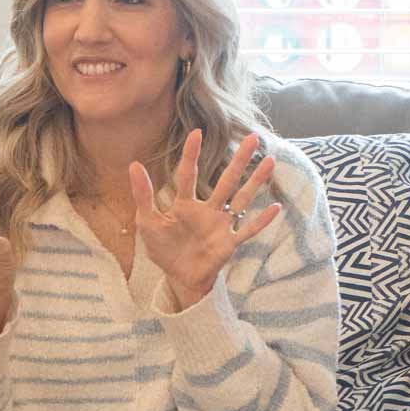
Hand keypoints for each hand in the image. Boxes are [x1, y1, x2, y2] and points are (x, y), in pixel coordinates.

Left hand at [131, 129, 279, 310]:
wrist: (179, 278)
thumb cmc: (164, 249)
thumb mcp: (148, 222)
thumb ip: (143, 195)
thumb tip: (134, 165)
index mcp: (185, 204)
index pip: (189, 175)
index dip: (191, 154)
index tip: (196, 132)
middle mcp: (207, 210)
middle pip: (226, 180)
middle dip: (239, 160)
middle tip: (253, 137)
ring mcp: (221, 226)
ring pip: (242, 199)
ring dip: (255, 182)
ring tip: (270, 161)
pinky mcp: (229, 243)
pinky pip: (248, 230)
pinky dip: (261, 221)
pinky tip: (276, 207)